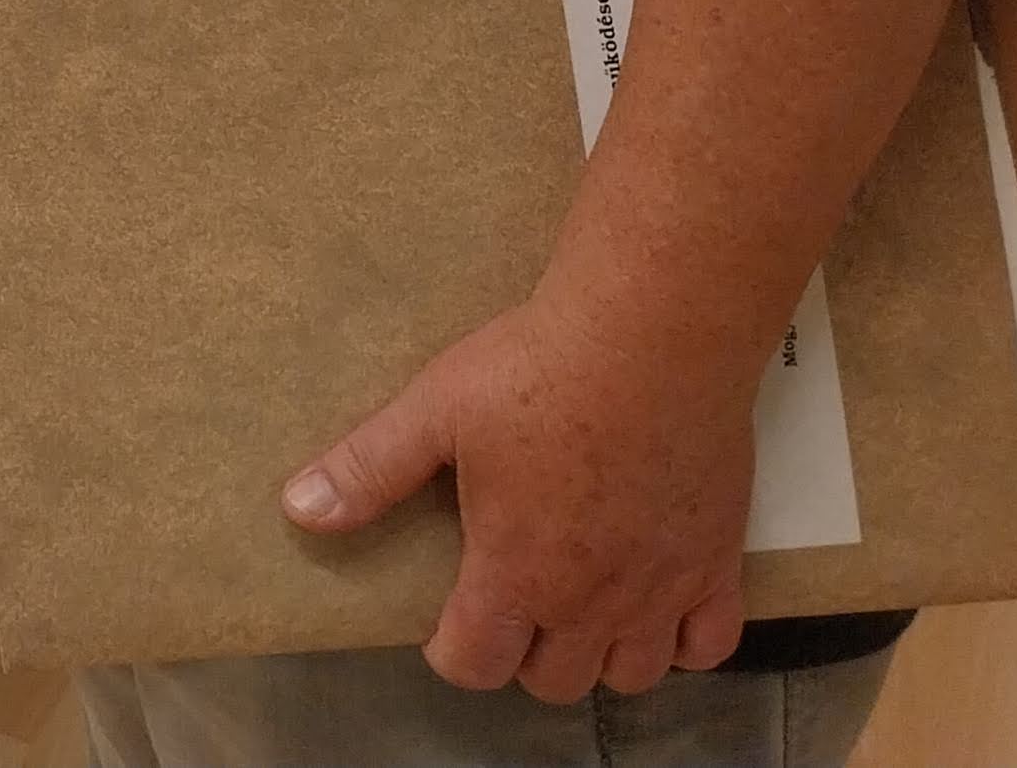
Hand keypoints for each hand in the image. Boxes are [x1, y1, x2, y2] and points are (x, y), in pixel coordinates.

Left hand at [285, 287, 755, 699]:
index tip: (444, 626)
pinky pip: (710, 645)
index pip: (476, 663)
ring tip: (575, 611)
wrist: (650, 336)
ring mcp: (662, 586)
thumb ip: (369, 469)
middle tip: (508, 605)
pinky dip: (684, 645)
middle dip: (522, 656)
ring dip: (599, 658)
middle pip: (555, 680)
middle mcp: (591, 599)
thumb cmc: (536, 371)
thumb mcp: (433, 411)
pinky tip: (658, 610)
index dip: (451, 653)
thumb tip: (299, 509)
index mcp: (517, 571)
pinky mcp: (718, 560)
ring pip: (632, 674)